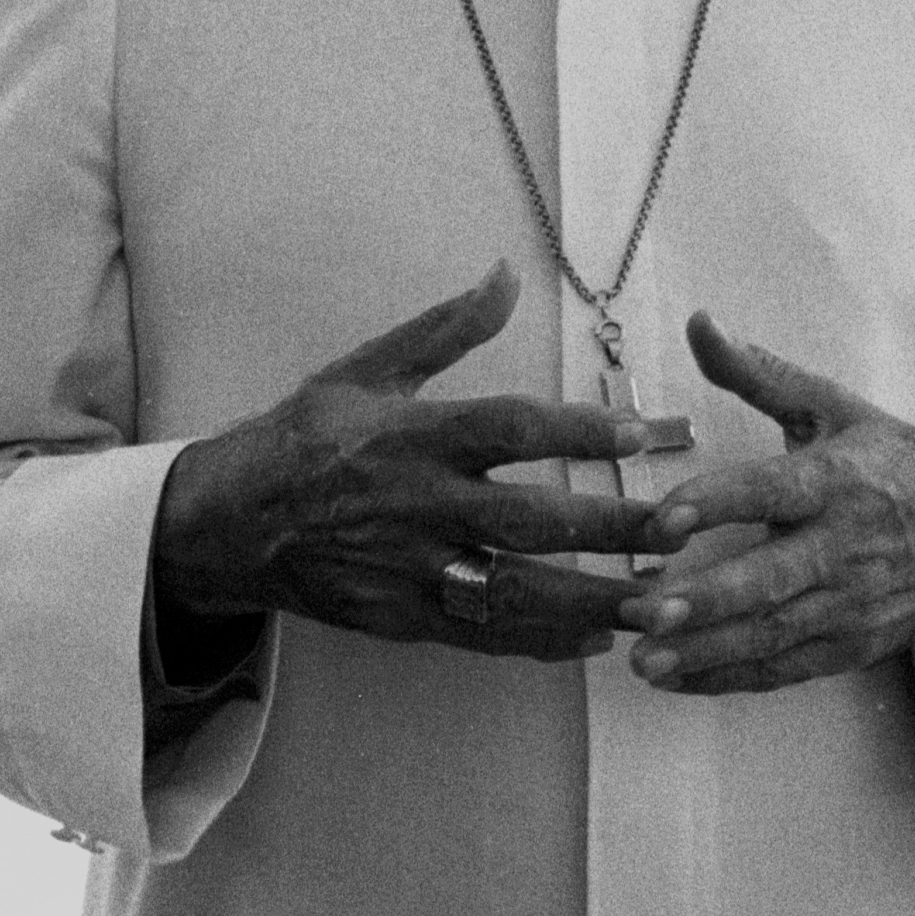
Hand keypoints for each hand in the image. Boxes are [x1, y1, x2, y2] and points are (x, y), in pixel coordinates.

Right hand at [151, 263, 670, 661]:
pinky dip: (541, 641)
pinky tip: (598, 637)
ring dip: (594, 599)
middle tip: (684, 527)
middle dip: (611, 527)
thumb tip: (506, 274)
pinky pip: (483, 635)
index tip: (646, 434)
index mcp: (414, 435)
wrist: (229, 523)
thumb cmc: (306, 436)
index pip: (509, 431)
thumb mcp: (367, 368)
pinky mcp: (402, 618)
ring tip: (664, 601)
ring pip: (516, 591)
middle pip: (529, 521)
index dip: (579, 433)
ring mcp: (411, 569)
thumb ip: (446, 329)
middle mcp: (417, 506)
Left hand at [618, 315, 914, 694]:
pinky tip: (678, 679)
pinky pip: (786, 669)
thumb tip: (698, 322)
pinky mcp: (850, 645)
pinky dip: (732, 679)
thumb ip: (760, 373)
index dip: (717, 504)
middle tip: (644, 612)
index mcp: (837, 480)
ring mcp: (849, 604)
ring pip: (775, 633)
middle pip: (773, 578)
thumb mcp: (835, 409)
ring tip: (644, 659)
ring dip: (708, 651)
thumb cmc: (894, 465)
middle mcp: (844, 547)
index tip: (663, 519)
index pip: (772, 492)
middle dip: (707, 600)